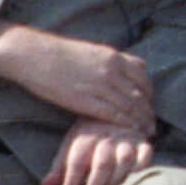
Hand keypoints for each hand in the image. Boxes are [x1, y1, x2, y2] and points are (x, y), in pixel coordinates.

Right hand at [0, 23, 155, 136]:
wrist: (33, 54)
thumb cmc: (57, 53)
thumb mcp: (91, 51)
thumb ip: (108, 61)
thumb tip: (120, 68)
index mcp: (113, 57)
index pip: (143, 76)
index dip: (149, 93)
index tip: (150, 104)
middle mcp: (111, 70)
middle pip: (140, 94)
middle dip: (148, 111)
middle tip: (152, 123)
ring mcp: (100, 85)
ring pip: (130, 106)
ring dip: (141, 121)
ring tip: (146, 132)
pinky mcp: (86, 100)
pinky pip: (113, 114)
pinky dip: (125, 124)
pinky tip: (130, 131)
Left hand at [44, 117, 153, 184]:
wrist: (115, 110)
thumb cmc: (90, 134)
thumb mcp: (71, 144)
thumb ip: (59, 166)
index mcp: (86, 137)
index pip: (77, 161)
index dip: (70, 181)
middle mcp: (107, 137)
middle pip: (102, 163)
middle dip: (94, 184)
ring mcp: (127, 139)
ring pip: (125, 160)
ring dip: (116, 179)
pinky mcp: (143, 142)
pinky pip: (146, 154)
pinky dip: (142, 165)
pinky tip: (134, 176)